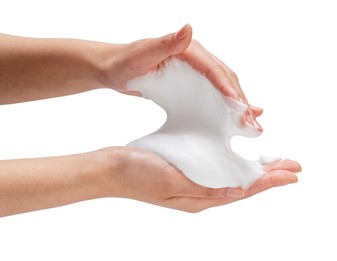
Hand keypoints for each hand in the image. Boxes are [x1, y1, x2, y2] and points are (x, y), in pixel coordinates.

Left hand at [102, 24, 261, 129]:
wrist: (112, 69)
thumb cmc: (123, 61)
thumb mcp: (142, 53)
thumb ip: (165, 43)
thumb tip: (188, 28)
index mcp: (189, 50)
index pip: (216, 71)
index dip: (230, 91)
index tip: (241, 110)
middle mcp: (197, 60)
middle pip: (225, 81)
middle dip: (240, 103)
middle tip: (253, 126)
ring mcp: (194, 73)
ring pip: (223, 89)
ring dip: (238, 107)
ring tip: (253, 126)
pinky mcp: (189, 85)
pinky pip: (212, 95)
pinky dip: (226, 105)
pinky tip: (238, 115)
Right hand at [106, 147, 301, 212]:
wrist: (111, 168)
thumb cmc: (137, 173)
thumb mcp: (171, 182)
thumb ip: (205, 188)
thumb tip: (238, 190)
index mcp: (197, 198)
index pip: (242, 190)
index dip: (268, 182)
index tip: (291, 173)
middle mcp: (198, 194)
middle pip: (241, 185)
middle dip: (267, 175)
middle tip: (291, 166)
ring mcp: (190, 184)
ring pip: (230, 177)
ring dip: (253, 170)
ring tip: (271, 163)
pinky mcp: (183, 172)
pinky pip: (216, 170)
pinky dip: (232, 164)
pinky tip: (236, 159)